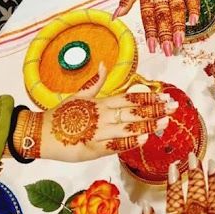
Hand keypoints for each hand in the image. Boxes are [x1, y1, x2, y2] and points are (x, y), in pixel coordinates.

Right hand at [20, 63, 178, 162]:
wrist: (40, 132)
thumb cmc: (61, 115)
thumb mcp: (79, 95)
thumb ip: (95, 83)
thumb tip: (104, 64)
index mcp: (101, 102)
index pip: (130, 98)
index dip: (149, 97)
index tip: (166, 97)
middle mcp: (102, 115)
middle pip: (133, 111)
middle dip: (155, 109)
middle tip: (174, 107)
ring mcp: (97, 132)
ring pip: (126, 127)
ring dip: (147, 124)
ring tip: (165, 122)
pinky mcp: (91, 148)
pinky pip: (112, 145)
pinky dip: (127, 141)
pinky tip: (142, 139)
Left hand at [114, 0, 199, 55]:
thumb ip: (126, 1)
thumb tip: (115, 18)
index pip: (148, 17)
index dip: (151, 33)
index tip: (153, 48)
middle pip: (163, 16)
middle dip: (166, 35)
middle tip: (169, 51)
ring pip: (177, 8)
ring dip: (179, 26)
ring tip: (181, 42)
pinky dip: (194, 7)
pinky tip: (195, 21)